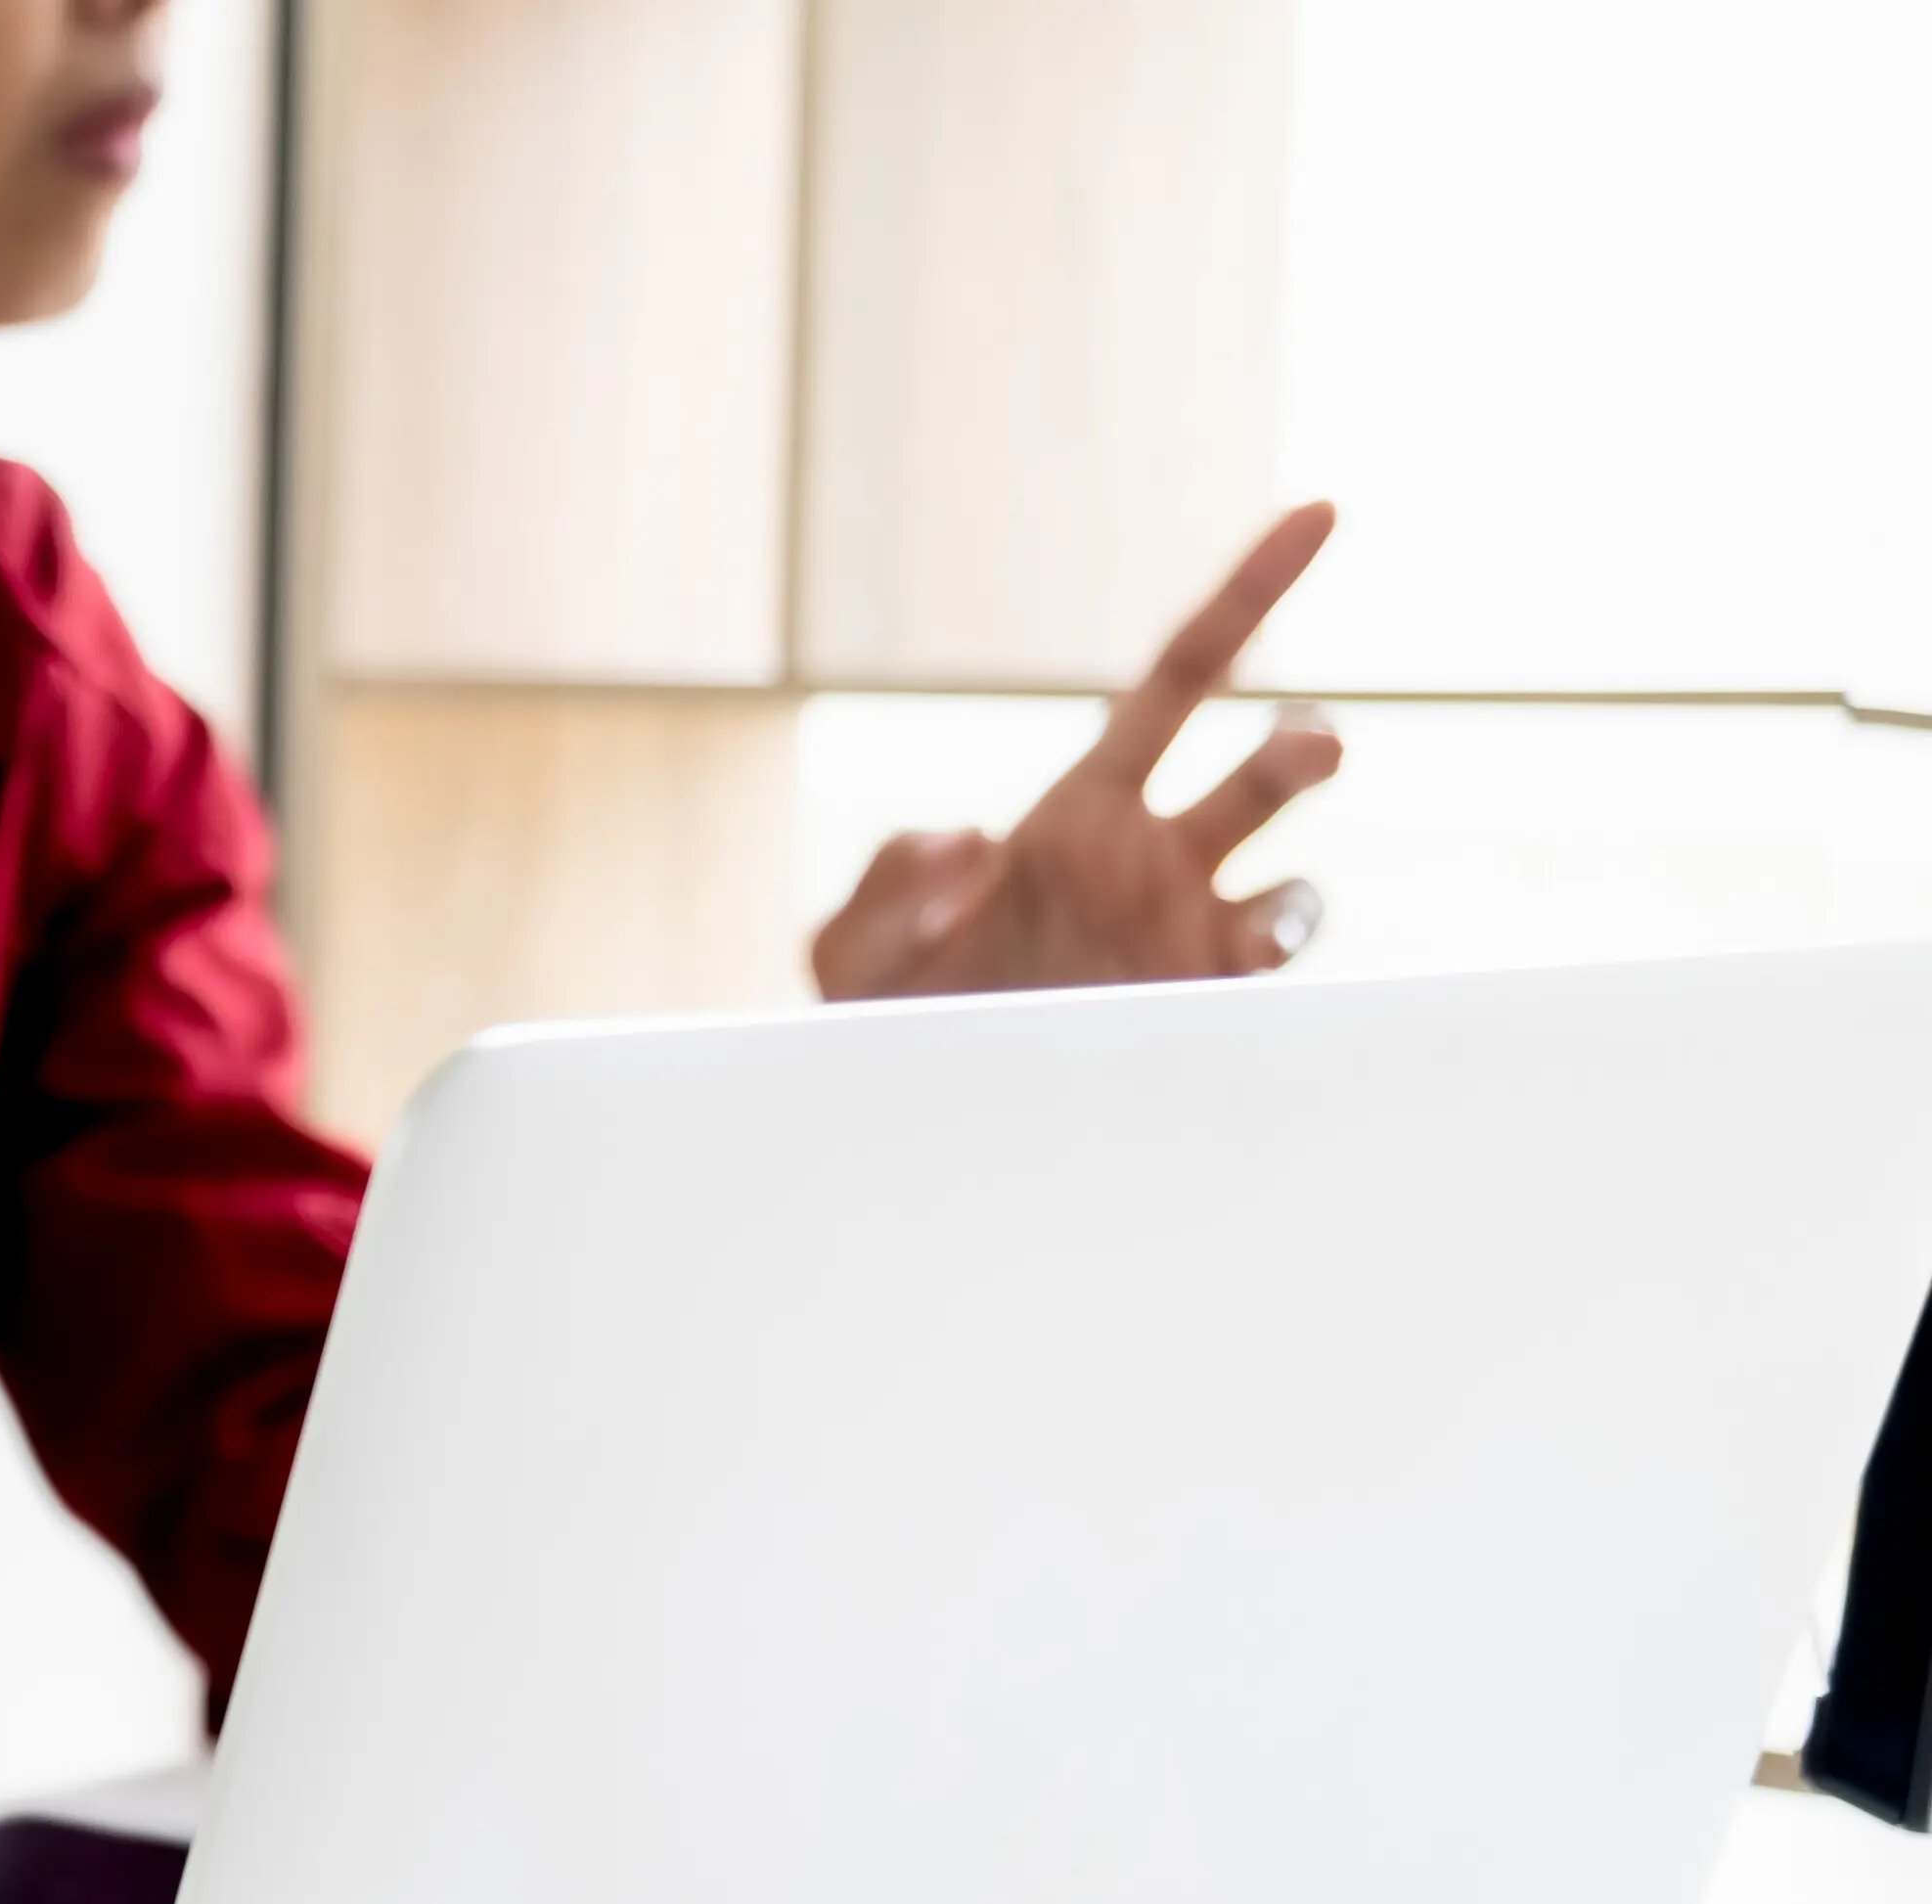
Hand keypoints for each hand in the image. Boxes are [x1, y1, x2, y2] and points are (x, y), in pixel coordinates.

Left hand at [809, 503, 1344, 1002]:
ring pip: (1295, 891)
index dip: (1250, 594)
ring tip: (1256, 920)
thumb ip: (889, 878)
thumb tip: (978, 840)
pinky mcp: (1201, 1019)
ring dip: (1298, 892)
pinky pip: (1273, 989)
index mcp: (1087, 809)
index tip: (1323, 514)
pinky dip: (1265, 980)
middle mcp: (1158, 862)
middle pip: (1265, 779)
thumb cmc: (885, 1020)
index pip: (1184, 676)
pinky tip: (1223, 988)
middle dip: (1298, 756)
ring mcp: (1190, 943)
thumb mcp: (848, 948)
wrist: (911, 1122)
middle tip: (1305, 752)